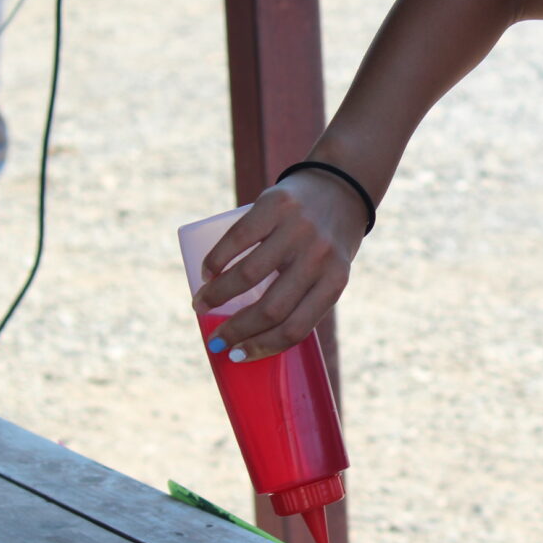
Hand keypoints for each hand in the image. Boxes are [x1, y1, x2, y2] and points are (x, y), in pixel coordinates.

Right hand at [191, 172, 369, 359]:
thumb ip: (302, 295)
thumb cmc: (328, 241)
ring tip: (202, 302)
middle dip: (234, 329)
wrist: (340, 187)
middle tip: (215, 338)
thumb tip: (251, 333)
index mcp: (334, 282)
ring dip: (217, 294)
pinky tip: (207, 271)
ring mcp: (297, 230)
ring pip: (248, 275)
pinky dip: (216, 259)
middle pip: (269, 308)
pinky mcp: (276, 205)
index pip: (295, 329)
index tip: (237, 355)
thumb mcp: (329, 271)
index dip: (261, 347)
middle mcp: (318, 257)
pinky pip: (238, 238)